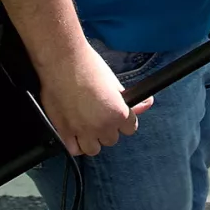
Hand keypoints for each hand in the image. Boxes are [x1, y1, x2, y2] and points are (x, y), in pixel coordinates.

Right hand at [37, 44, 154, 157]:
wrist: (61, 59)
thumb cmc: (88, 65)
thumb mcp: (114, 81)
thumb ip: (129, 98)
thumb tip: (148, 103)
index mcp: (117, 113)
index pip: (130, 128)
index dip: (124, 120)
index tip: (118, 114)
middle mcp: (101, 126)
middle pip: (111, 140)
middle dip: (107, 128)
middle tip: (99, 114)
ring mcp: (82, 131)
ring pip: (94, 149)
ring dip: (92, 139)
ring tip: (87, 124)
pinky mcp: (63, 131)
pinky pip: (75, 150)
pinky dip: (76, 144)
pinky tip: (76, 132)